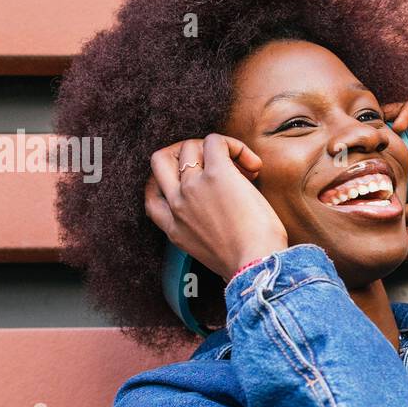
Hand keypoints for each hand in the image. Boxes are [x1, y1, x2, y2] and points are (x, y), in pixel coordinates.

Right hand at [144, 133, 288, 278]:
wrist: (255, 265)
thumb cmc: (247, 264)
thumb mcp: (210, 254)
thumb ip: (203, 233)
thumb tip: (223, 216)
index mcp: (173, 228)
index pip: (152, 195)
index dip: (167, 181)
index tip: (191, 181)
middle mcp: (177, 204)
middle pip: (160, 159)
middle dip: (184, 154)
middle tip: (212, 163)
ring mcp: (192, 187)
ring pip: (190, 146)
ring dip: (216, 150)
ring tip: (243, 170)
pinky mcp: (216, 174)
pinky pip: (215, 141)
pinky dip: (234, 146)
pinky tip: (252, 166)